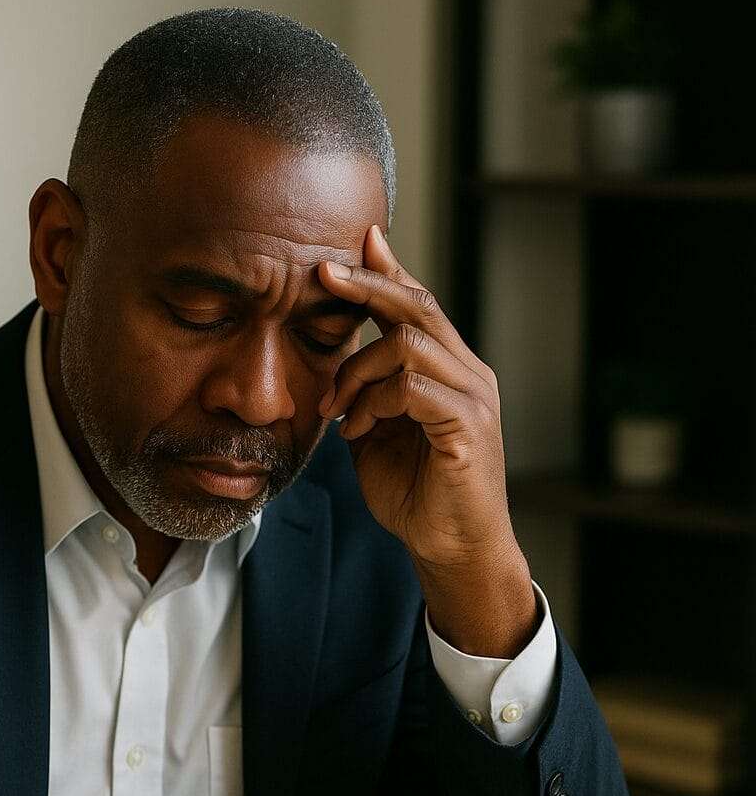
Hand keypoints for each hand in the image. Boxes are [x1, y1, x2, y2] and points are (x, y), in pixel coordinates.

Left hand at [317, 225, 536, 657]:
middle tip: (322, 274)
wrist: (451, 549)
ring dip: (358, 370)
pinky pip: (412, 387)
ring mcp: (473, 397)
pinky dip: (373, 402)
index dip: (386, 272)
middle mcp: (469, 374)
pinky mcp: (467, 425)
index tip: (351, 246)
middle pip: (419, 306)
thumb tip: (335, 368)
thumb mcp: (376, 436)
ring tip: (336, 408)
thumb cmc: (417, 496)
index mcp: (449, 371)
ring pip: (409, 344)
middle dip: (367, 284)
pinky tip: (355, 430)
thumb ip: (364, 397)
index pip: (418, 305)